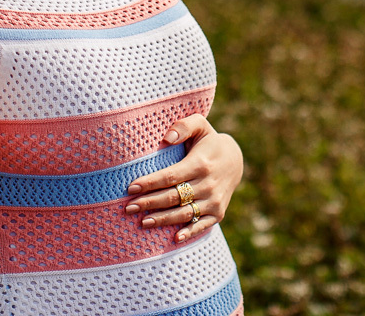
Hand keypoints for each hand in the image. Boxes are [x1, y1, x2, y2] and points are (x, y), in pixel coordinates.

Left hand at [124, 114, 242, 242]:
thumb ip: (183, 126)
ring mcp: (214, 201)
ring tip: (142, 222)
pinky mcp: (218, 213)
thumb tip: (167, 138)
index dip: (150, 183)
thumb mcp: (200, 126)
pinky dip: (189, 232)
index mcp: (200, 164)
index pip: (170, 176)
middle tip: (128, 207)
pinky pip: (202, 225)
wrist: (235, 160)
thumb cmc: (209, 142)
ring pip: (184, 213)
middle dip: (149, 203)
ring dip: (162, 219)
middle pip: (173, 197)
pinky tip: (174, 238)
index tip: (131, 187)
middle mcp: (208, 184)